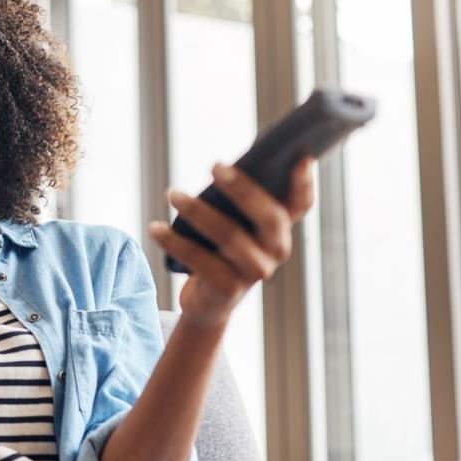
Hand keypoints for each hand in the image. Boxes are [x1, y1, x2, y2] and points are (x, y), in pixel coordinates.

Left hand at [148, 156, 315, 330]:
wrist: (207, 303)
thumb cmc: (218, 252)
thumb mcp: (232, 226)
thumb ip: (236, 202)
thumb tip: (221, 167)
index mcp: (279, 230)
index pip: (301, 204)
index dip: (304, 182)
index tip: (302, 157)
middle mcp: (275, 251)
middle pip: (269, 216)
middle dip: (242, 189)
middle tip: (215, 165)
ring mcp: (255, 272)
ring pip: (230, 236)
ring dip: (197, 211)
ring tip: (172, 193)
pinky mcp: (229, 288)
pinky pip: (200, 259)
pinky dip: (174, 241)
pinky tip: (155, 227)